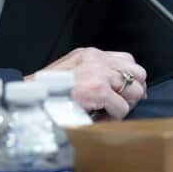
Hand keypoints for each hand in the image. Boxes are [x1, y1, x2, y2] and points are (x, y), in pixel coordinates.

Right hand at [32, 47, 146, 119]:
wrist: (34, 96)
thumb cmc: (49, 90)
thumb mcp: (71, 70)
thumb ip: (93, 73)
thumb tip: (118, 87)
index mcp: (91, 54)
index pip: (127, 59)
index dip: (130, 77)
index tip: (126, 92)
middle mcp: (99, 60)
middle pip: (139, 72)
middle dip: (134, 90)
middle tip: (122, 103)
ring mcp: (100, 74)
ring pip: (135, 90)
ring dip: (126, 104)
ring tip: (110, 111)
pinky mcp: (100, 90)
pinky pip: (123, 107)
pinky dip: (115, 116)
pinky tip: (101, 117)